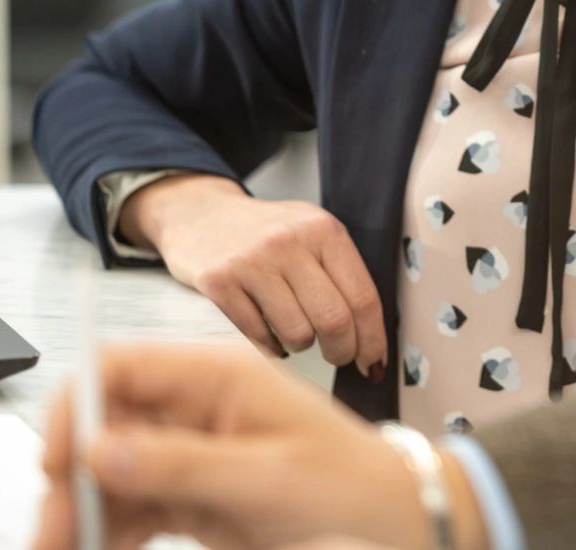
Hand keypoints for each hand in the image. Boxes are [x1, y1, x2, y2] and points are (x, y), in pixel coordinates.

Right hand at [33, 343, 486, 549]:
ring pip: (109, 475)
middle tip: (56, 534)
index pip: (121, 368)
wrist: (398, 521)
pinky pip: (131, 506)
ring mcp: (192, 451)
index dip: (78, 408)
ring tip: (68, 548)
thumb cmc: (351, 486)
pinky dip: (108, 529)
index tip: (58, 466)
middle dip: (71, 481)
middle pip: (104, 428)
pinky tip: (100, 547)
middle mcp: (197, 407)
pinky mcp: (192, 494)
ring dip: (82, 513)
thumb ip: (182, 465)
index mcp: (219, 376)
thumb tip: (99, 452)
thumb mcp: (266, 478)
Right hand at [124, 174, 386, 377]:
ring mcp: (253, 261)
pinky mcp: (219, 281)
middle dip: (342, 351)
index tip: (374, 362)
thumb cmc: (267, 234)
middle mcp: (291, 242)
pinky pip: (256, 336)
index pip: (363, 296)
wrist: (200, 214)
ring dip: (301, 346)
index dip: (373, 337)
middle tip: (339, 358)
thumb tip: (372, 333)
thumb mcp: (311, 233)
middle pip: (334, 320)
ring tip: (296, 335)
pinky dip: (270, 347)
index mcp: (325, 230)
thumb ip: (341, 271)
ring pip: (296, 332)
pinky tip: (270, 337)